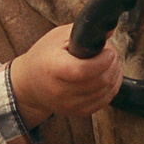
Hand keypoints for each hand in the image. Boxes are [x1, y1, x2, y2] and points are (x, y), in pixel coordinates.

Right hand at [9, 25, 123, 125]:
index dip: (102, 61)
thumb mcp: (58, 37)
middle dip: (112, 64)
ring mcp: (69, 105)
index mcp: (53, 69)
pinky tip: (107, 76)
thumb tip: (109, 30)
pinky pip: (104, 101)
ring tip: (109, 63)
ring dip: (114, 75)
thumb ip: (84, 32)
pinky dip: (111, 88)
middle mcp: (60, 91)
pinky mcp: (77, 112)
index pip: (83, 71)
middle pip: (99, 81)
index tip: (109, 51)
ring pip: (106, 91)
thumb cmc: (44, 57)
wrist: (29, 84)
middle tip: (111, 53)